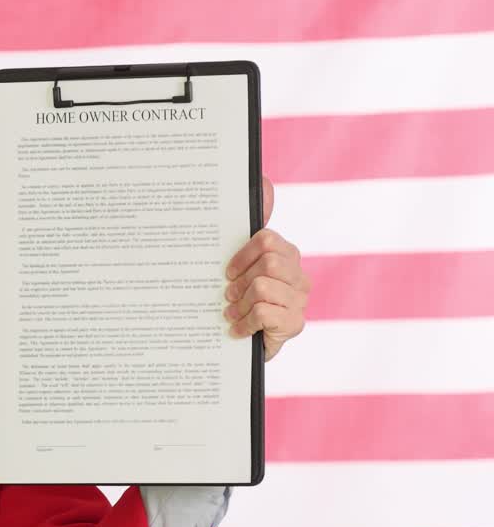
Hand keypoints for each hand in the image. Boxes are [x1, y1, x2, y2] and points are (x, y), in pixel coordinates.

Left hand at [223, 175, 310, 361]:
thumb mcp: (235, 267)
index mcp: (286, 257)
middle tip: (228, 296)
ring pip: (262, 287)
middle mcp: (298, 277)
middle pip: (268, 262)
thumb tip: (264, 180)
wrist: (239, 346)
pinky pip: (265, 313)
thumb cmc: (237, 302)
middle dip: (241, 281)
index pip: (268, 240)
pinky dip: (245, 322)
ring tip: (232, 314)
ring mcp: (299, 301)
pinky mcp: (295, 325)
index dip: (242, 255)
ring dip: (240, 304)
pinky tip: (237, 330)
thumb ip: (247, 229)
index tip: (227, 272)